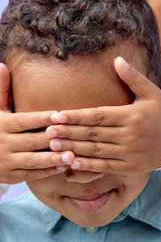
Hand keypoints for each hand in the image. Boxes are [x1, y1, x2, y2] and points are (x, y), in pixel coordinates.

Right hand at [0, 63, 74, 183]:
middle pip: (31, 141)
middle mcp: (4, 144)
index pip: (24, 121)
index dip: (41, 118)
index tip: (58, 114)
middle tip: (71, 135)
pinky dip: (48, 171)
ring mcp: (8, 162)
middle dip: (51, 139)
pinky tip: (65, 167)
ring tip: (72, 155)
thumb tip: (2, 65)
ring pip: (33, 160)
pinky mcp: (13, 176)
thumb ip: (1, 90)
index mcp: (2, 125)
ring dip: (53, 158)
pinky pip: (32, 174)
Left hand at [47, 57, 160, 173]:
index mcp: (132, 116)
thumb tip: (117, 59)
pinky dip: (88, 166)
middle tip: (47, 131)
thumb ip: (133, 78)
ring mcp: (130, 153)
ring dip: (73, 149)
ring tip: (53, 146)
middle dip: (69, 133)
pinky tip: (71, 162)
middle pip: (93, 134)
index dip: (77, 116)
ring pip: (96, 151)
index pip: (98, 115)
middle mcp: (130, 135)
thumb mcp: (151, 92)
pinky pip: (105, 167)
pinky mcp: (130, 167)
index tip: (57, 115)